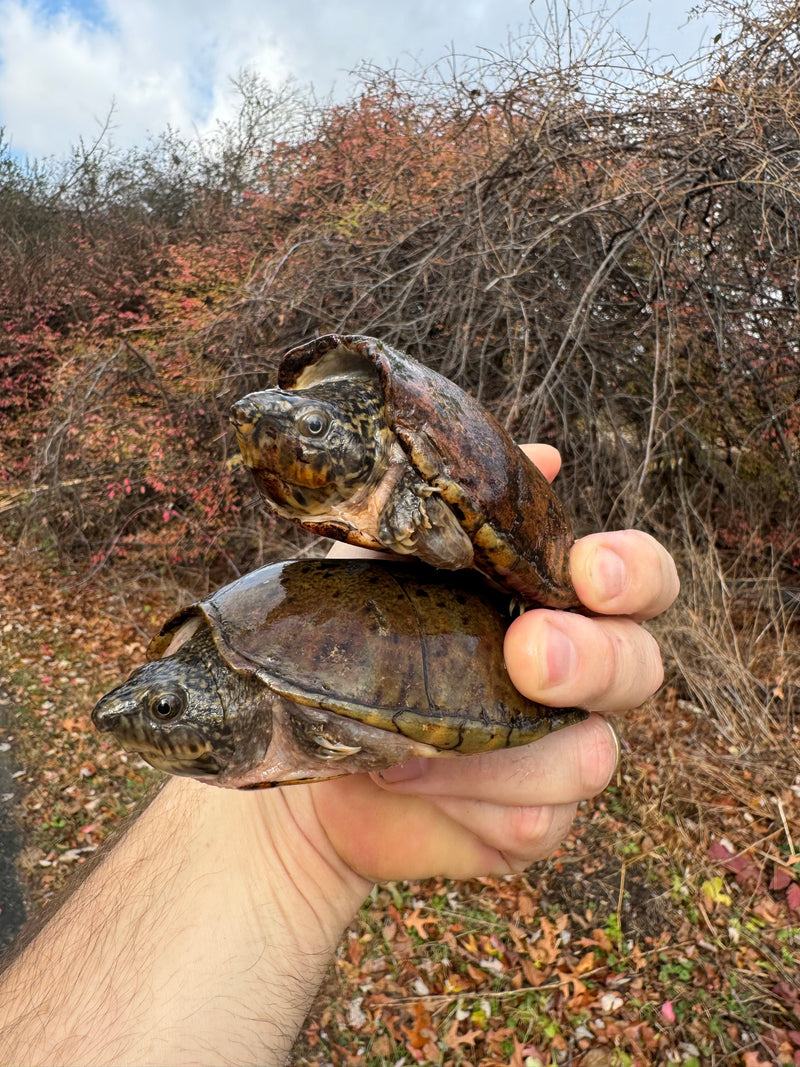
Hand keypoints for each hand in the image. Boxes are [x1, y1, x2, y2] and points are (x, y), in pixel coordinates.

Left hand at [313, 444, 679, 881]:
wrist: (306, 744)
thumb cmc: (359, 636)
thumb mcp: (396, 562)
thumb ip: (464, 515)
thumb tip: (544, 456)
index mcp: (558, 604)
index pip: (642, 580)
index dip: (634, 574)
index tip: (586, 571)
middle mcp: (580, 680)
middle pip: (641, 669)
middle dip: (589, 661)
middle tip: (524, 654)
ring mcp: (559, 758)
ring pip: (589, 759)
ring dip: (496, 749)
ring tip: (406, 736)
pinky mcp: (530, 827)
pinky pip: (535, 824)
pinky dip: (463, 801)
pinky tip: (405, 778)